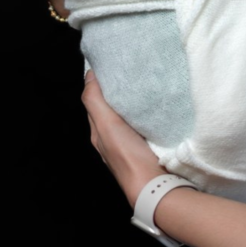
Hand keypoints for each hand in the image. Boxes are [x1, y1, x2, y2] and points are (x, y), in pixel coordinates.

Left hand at [81, 73, 164, 207]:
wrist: (154, 185)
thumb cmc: (127, 154)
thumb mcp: (106, 125)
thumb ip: (95, 101)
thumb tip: (89, 74)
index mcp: (98, 131)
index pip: (95, 100)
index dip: (100, 81)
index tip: (112, 62)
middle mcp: (112, 136)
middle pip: (112, 106)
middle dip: (118, 88)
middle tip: (130, 66)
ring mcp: (130, 141)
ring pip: (129, 114)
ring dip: (134, 99)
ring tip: (145, 78)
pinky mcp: (148, 143)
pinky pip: (144, 121)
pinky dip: (146, 110)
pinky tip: (156, 101)